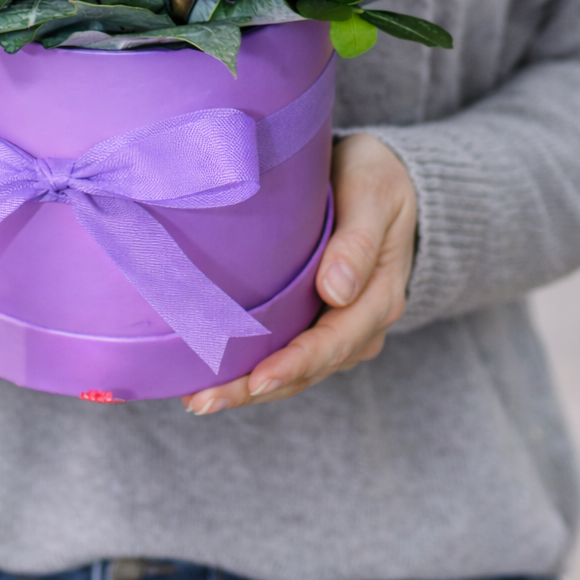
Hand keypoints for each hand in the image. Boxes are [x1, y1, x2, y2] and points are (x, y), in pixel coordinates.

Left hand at [182, 133, 416, 414]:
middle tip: (201, 401)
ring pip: (295, 370)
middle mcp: (360, 323)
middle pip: (307, 369)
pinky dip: (253, 366)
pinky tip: (215, 372)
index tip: (256, 379)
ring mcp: (339, 325)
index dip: (293, 364)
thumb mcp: (374, 196)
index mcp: (378, 298)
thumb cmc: (377, 178)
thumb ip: (358, 242)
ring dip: (247, 387)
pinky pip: (287, 351)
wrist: (382, 177)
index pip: (332, 343)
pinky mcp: (317, 318)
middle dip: (254, 389)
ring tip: (197, 398)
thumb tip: (336, 292)